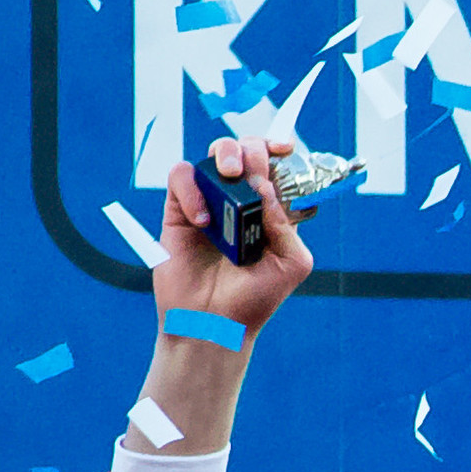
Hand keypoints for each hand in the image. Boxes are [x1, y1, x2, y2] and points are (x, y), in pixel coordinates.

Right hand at [154, 134, 316, 343]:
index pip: (274, 167)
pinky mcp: (179, 211)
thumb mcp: (291, 263)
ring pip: (212, 155)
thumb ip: (287, 225)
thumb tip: (266, 188)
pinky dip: (192, 189)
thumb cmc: (255, 298)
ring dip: (224, 153)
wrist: (214, 324)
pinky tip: (203, 219)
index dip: (278, 150)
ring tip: (230, 174)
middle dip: (252, 148)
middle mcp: (240, 202)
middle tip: (251, 166)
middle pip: (245, 152)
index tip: (284, 147)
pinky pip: (181, 177)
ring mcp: (210, 203)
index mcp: (270, 210)